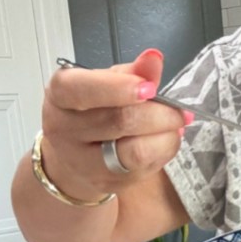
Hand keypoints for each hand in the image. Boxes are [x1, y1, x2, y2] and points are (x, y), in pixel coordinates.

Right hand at [39, 49, 191, 202]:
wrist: (73, 159)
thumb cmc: (91, 112)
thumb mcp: (105, 83)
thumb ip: (131, 72)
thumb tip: (153, 59)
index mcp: (61, 94)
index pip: (86, 90)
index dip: (121, 88)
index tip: (150, 88)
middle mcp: (66, 129)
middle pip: (120, 121)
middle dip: (159, 113)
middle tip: (178, 110)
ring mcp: (85, 161)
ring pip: (135, 152)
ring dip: (166, 136)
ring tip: (176, 125)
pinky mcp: (107, 182)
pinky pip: (145, 168)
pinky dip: (164, 151)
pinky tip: (165, 140)